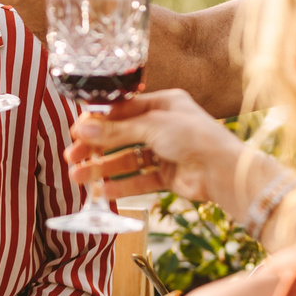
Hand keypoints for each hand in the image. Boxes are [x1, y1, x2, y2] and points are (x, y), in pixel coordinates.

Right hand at [62, 90, 249, 203]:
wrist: (224, 171)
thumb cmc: (195, 137)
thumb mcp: (151, 126)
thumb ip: (116, 130)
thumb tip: (82, 129)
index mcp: (163, 104)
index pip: (122, 110)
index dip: (98, 121)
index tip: (76, 131)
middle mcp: (164, 126)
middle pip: (121, 135)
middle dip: (96, 147)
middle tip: (72, 157)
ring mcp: (166, 151)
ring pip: (127, 159)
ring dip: (103, 168)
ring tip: (78, 177)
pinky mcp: (169, 175)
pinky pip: (140, 179)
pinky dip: (121, 185)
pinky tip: (102, 191)